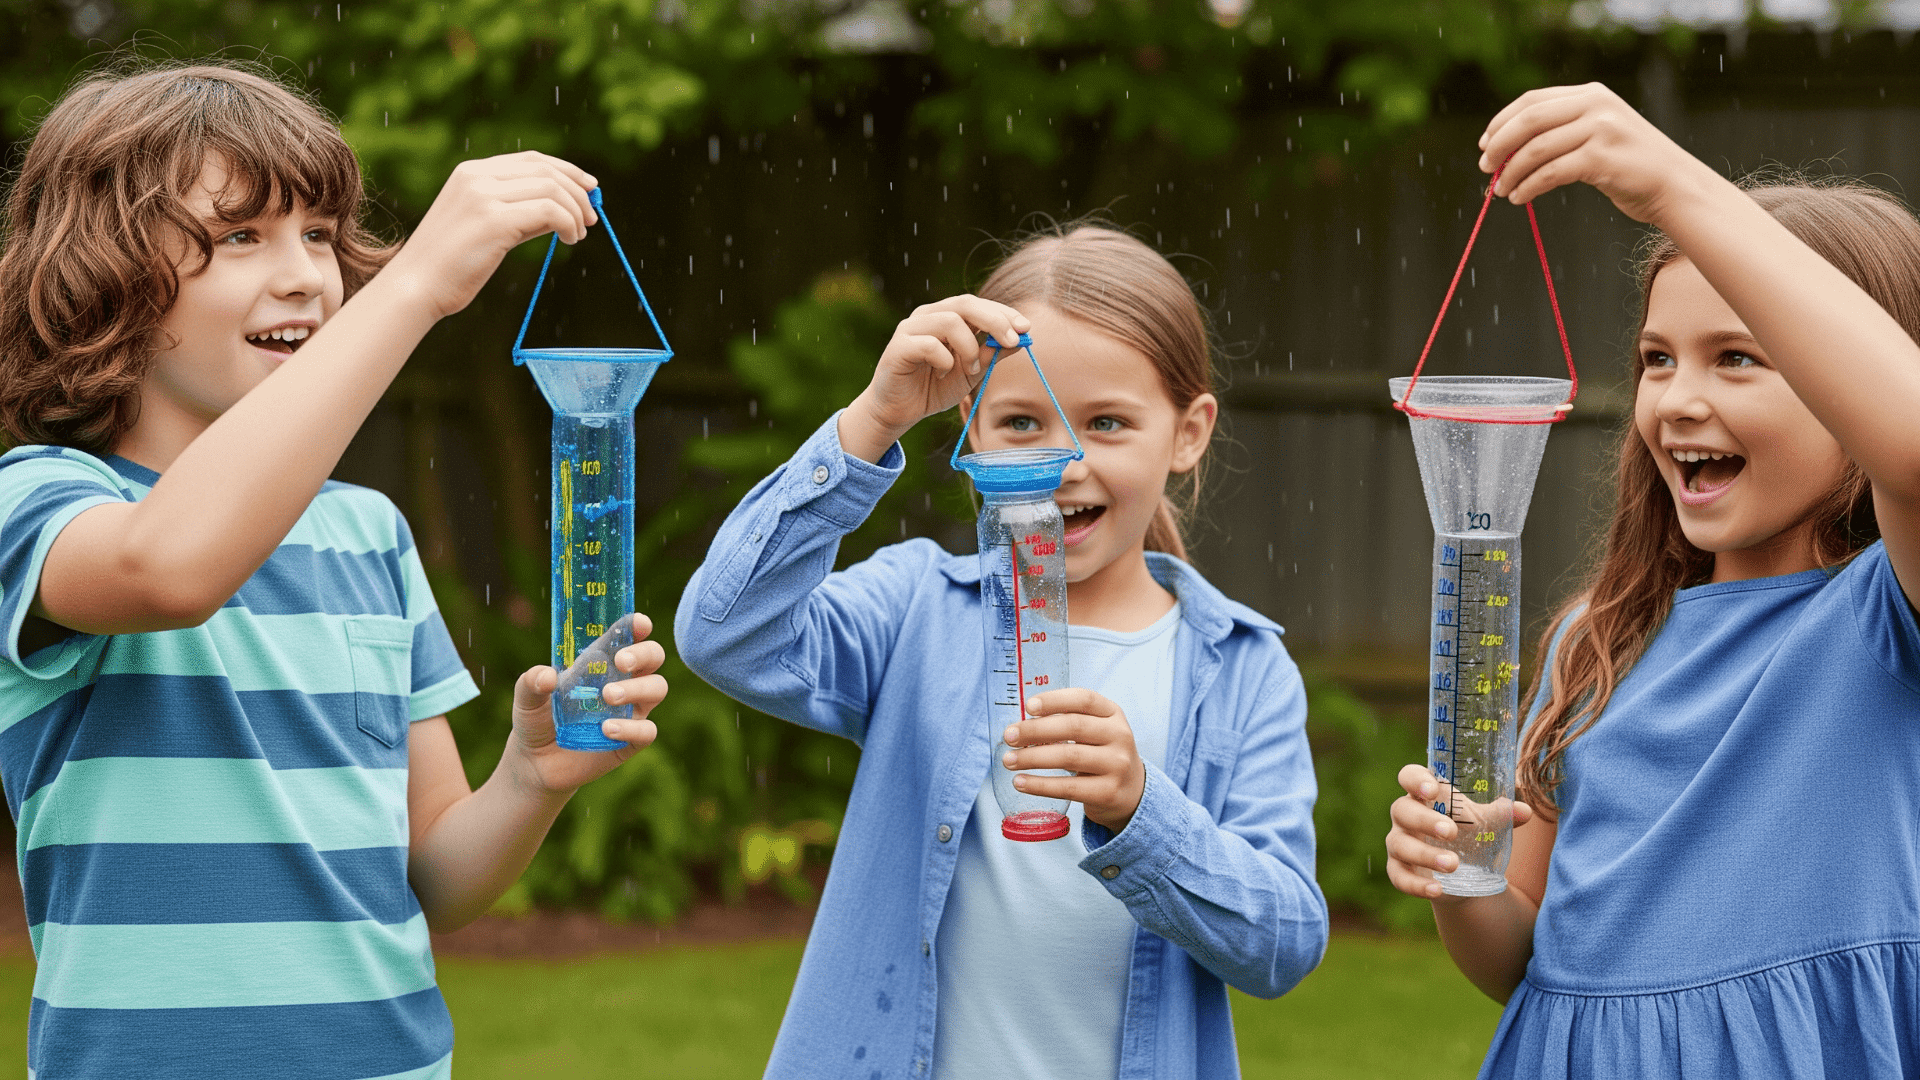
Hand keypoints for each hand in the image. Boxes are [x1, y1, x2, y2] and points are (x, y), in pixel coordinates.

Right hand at [380, 151, 599, 320]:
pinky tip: (569, 240)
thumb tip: (564, 209)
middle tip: (593, 218)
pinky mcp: (493, 220)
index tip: (589, 188)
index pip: (532, 160)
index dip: (567, 170)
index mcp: (471, 172)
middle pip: (546, 170)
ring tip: (580, 234)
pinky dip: (569, 224)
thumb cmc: (451, 265)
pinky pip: (549, 211)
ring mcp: (483, 196)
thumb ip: (519, 211)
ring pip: (551, 188)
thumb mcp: (485, 227)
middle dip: (578, 191)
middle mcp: (476, 177)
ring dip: (576, 211)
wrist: (416, 287)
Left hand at [503, 612, 667, 796]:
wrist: (535, 763)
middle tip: (621, 662)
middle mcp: (623, 682)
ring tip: (608, 696)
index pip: (628, 637)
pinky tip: (606, 729)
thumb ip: (531, 682)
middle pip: (654, 657)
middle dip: (644, 653)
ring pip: (657, 688)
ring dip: (637, 688)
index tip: (638, 623)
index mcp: (601, 663)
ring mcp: (630, 711)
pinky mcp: (631, 741)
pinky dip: (631, 727)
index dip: (637, 626)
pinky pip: (647, 730)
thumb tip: (547, 676)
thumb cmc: (537, 719)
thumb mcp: (526, 697)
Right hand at [838, 294, 1029, 460]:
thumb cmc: (933, 388)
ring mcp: (911, 328)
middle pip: (966, 304)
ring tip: (969, 370)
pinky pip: (929, 344)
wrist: (898, 411)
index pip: (978, 304)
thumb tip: (1021, 340)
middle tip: (1012, 340)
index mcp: (946, 317)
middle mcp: (928, 315)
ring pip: (950, 321)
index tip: (1026, 328)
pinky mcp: (898, 346)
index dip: (1003, 313)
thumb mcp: (971, 373)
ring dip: (969, 347)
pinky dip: (945, 360)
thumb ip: (991, 355)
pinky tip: (942, 374)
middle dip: (995, 321)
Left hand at [1003, 688, 1144, 833]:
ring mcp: (1117, 765)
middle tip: (1009, 736)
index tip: (1028, 706)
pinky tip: (1020, 782)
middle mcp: (1119, 736)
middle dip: (1035, 730)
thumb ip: (1068, 722)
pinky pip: (1068, 787)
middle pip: (1073, 727)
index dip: (1055, 700)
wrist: (1132, 793)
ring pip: (1069, 756)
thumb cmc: (1102, 755)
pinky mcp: (1108, 792)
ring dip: (1032, 758)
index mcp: (1113, 714)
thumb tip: (1021, 724)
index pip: (1084, 699)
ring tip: (1009, 760)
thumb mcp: (1097, 731)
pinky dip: (1040, 785)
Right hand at [1384, 763, 1533, 899]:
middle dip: (1425, 820)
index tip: (1432, 790)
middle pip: (1402, 809)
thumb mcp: (1487, 821)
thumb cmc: (1469, 832)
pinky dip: (1416, 885)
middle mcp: (1405, 815)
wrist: (1464, 869)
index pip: (1409, 776)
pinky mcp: (1398, 869)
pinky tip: (1437, 889)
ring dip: (1425, 854)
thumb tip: (1524, 811)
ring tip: (1454, 864)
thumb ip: (1503, 814)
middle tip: (1451, 832)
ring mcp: (1399, 842)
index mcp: (1424, 794)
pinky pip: (1399, 876)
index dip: (1415, 779)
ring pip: (1400, 845)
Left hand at [1478, 83, 1713, 225]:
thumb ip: (1562, 130)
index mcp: (1590, 94)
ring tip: (1501, 191)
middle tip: (1486, 168)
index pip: (1532, 101)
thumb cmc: (1627, 164)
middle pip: (1529, 121)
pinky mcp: (1602, 158)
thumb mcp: (1597, 133)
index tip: (1485, 145)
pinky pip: (1551, 173)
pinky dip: (1528, 187)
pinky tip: (1520, 198)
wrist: (1673, 184)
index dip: (1502, 122)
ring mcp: (1601, 130)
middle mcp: (1595, 105)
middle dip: (1500, 146)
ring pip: (1536, 149)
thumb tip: (1505, 148)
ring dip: (1511, 173)